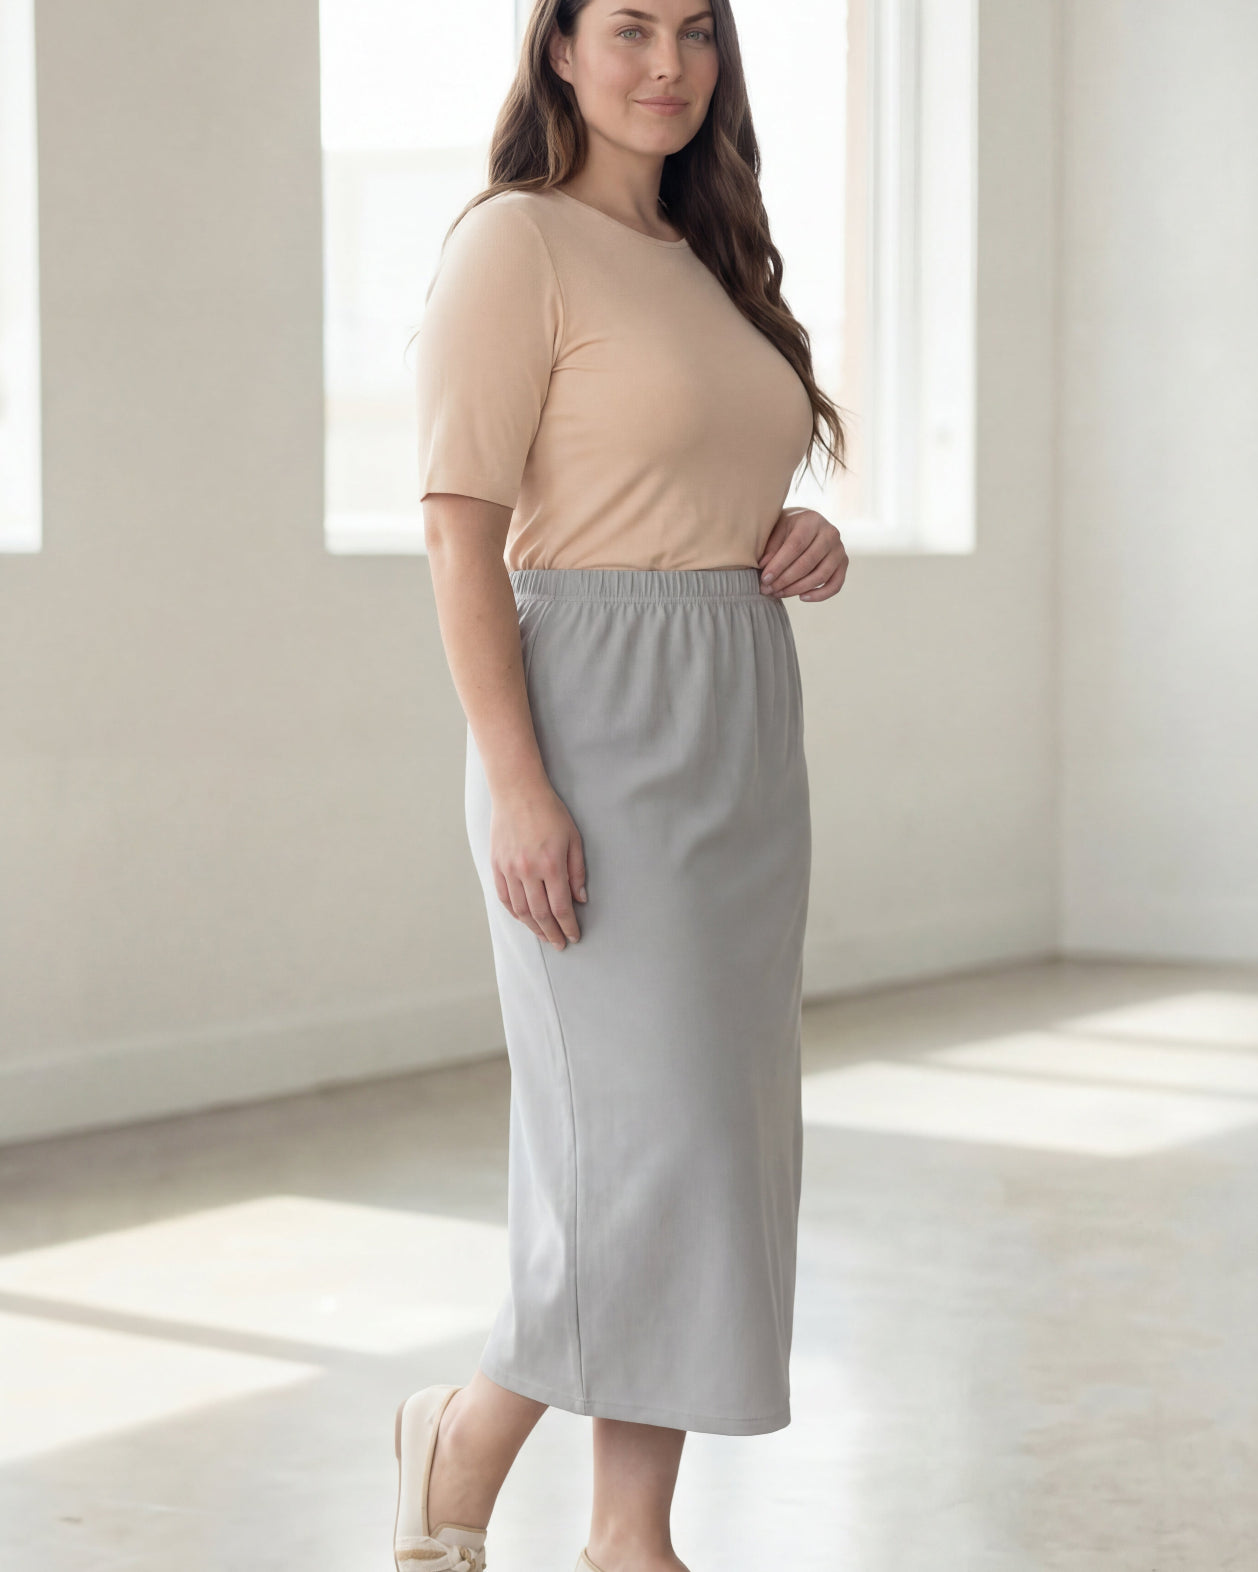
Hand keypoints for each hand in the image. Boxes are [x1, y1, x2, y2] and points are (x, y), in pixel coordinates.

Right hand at [490, 781, 586, 950]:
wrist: (518, 792)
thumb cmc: (549, 812)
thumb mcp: (573, 838)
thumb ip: (577, 871)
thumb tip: (580, 899)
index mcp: (551, 864)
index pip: (561, 907)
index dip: (568, 926)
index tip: (574, 936)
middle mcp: (528, 871)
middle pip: (540, 914)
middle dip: (552, 933)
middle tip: (559, 944)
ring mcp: (509, 869)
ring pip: (521, 910)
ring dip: (533, 927)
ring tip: (544, 936)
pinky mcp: (497, 865)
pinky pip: (505, 897)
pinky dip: (515, 912)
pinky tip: (523, 919)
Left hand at [757, 507, 848, 601]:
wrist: (807, 524)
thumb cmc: (788, 528)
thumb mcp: (776, 531)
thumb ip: (771, 548)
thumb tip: (764, 567)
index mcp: (811, 520)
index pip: (795, 546)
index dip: (779, 565)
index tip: (764, 579)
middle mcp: (830, 533)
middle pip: (808, 562)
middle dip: (785, 580)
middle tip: (767, 589)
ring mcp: (839, 549)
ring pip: (820, 576)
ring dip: (797, 589)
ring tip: (778, 593)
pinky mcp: (843, 563)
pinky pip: (835, 585)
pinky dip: (820, 595)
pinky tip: (801, 597)